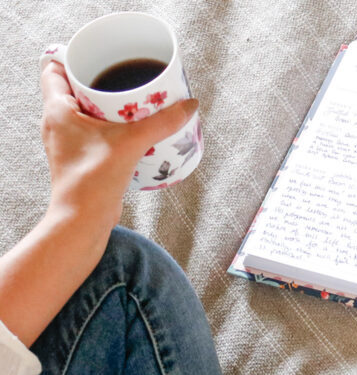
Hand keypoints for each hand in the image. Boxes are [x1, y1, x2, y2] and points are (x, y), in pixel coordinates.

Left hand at [39, 61, 197, 228]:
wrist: (82, 221)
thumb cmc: (92, 181)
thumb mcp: (130, 143)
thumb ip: (161, 123)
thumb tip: (189, 106)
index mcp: (56, 110)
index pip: (56, 69)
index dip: (77, 60)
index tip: (102, 60)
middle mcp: (56, 123)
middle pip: (74, 89)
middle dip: (101, 82)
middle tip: (127, 79)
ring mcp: (67, 141)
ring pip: (85, 112)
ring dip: (108, 106)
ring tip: (135, 104)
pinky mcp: (80, 158)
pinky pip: (94, 132)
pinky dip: (111, 127)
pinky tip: (133, 132)